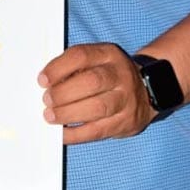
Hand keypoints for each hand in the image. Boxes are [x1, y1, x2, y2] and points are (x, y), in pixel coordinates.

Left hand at [38, 43, 154, 144]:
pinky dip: (76, 134)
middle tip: (47, 100)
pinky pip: (98, 131)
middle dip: (64, 93)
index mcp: (108, 54)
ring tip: (51, 116)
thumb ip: (72, 68)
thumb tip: (46, 85)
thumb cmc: (108, 76)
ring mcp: (126, 99)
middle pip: (92, 82)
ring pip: (97, 107)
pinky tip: (62, 134)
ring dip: (68, 114)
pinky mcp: (125, 122)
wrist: (146, 91)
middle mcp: (120, 75)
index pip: (81, 55)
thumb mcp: (95, 61)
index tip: (42, 80)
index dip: (59, 68)